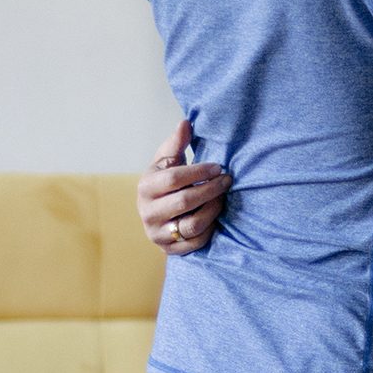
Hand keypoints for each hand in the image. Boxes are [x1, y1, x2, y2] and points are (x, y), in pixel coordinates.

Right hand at [138, 119, 227, 255]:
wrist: (155, 212)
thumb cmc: (165, 180)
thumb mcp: (167, 160)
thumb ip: (176, 142)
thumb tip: (186, 122)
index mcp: (145, 187)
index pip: (174, 178)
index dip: (199, 172)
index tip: (218, 167)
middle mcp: (147, 212)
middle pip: (185, 202)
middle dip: (211, 189)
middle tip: (227, 180)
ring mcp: (157, 233)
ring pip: (193, 224)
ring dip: (214, 209)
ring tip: (223, 197)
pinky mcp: (168, 250)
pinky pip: (196, 242)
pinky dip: (211, 228)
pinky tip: (216, 215)